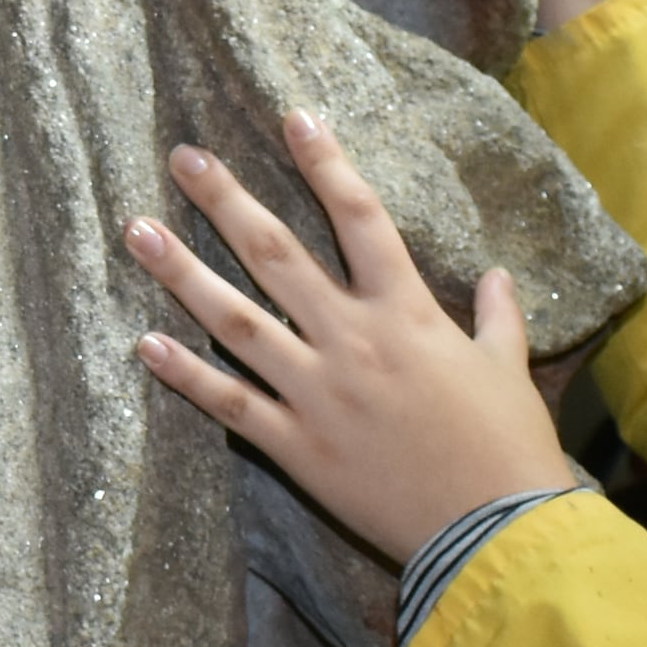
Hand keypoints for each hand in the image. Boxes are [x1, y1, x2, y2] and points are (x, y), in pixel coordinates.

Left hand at [125, 114, 572, 560]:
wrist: (494, 530)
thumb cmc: (509, 448)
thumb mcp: (509, 370)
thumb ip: (499, 318)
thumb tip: (499, 277)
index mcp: (409, 313)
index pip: (361, 217)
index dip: (326, 163)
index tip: (293, 115)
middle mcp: (353, 340)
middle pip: (277, 255)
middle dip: (226, 201)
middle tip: (182, 157)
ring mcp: (317, 393)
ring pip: (237, 321)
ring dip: (182, 274)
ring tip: (137, 232)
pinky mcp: (296, 446)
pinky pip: (230, 403)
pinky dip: (185, 375)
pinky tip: (143, 344)